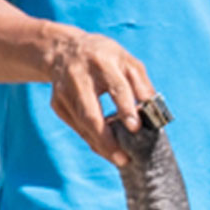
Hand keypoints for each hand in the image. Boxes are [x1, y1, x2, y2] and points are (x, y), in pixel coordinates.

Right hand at [42, 25, 158, 167]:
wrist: (64, 50)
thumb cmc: (104, 57)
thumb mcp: (126, 60)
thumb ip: (141, 83)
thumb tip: (153, 109)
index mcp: (102, 61)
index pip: (116, 87)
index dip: (125, 108)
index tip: (135, 128)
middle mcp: (79, 77)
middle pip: (90, 114)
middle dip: (106, 140)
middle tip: (123, 159)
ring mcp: (64, 92)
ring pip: (82, 125)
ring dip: (100, 145)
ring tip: (118, 158)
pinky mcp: (57, 104)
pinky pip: (77, 127)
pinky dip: (91, 139)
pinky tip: (104, 148)